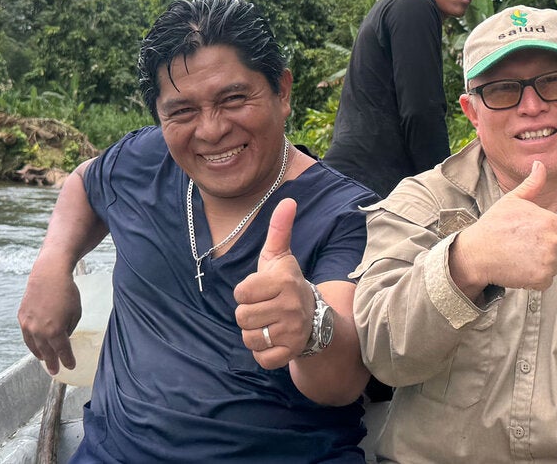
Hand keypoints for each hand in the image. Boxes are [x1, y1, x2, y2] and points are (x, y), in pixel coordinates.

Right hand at [18, 266, 81, 373]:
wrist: (49, 274)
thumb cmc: (67, 292)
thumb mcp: (76, 313)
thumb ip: (69, 328)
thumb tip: (63, 337)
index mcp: (56, 331)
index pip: (62, 351)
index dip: (67, 360)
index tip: (70, 366)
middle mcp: (39, 331)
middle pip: (47, 352)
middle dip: (52, 362)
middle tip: (55, 371)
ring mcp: (28, 324)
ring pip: (33, 346)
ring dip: (40, 354)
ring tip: (45, 360)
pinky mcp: (22, 317)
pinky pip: (27, 335)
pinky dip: (32, 342)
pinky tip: (36, 346)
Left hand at [233, 199, 314, 368]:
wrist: (316, 318)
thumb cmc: (287, 285)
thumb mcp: (280, 257)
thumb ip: (279, 230)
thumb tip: (288, 199)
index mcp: (283, 281)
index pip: (241, 292)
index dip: (247, 292)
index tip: (262, 291)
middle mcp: (290, 306)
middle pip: (242, 317)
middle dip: (249, 314)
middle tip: (267, 309)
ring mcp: (292, 331)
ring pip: (249, 338)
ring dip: (255, 333)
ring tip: (270, 324)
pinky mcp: (291, 352)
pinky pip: (261, 358)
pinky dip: (263, 352)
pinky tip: (274, 340)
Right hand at [452, 161, 556, 293]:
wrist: (476, 252)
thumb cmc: (494, 225)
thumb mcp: (513, 200)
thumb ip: (532, 184)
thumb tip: (540, 164)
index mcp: (551, 221)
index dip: (550, 235)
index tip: (532, 236)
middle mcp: (554, 241)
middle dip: (547, 251)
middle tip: (523, 248)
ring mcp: (549, 261)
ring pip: (554, 266)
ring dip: (541, 266)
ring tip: (520, 258)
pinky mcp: (541, 279)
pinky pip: (545, 282)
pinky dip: (534, 280)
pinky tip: (519, 270)